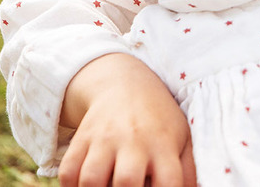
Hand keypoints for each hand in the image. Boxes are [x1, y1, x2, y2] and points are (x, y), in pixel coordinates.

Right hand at [58, 54, 195, 186]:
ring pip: (91, 178)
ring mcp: (105, 139)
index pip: (169, 181)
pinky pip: (69, 171)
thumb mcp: (182, 136)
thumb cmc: (159, 119)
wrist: (124, 83)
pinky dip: (71, 186)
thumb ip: (190, 170)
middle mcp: (134, 141)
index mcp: (164, 144)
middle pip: (127, 181)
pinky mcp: (82, 138)